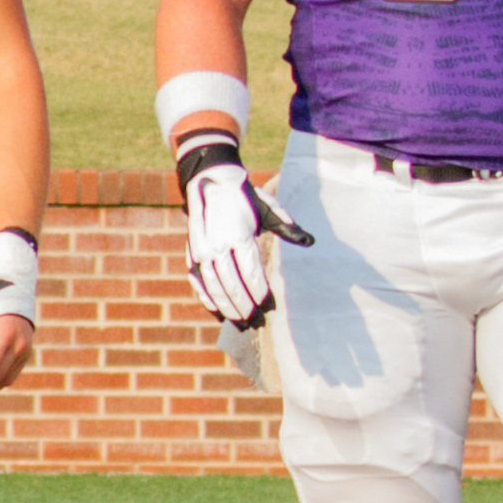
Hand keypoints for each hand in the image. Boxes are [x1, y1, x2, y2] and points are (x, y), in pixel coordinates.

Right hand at [177, 135, 308, 329]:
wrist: (210, 180)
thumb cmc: (245, 198)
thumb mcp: (268, 208)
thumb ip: (287, 227)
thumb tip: (310, 241)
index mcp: (238, 235)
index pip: (251, 273)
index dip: (261, 293)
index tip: (270, 308)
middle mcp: (217, 245)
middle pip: (232, 285)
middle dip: (245, 306)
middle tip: (257, 322)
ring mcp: (202, 250)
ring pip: (213, 286)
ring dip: (226, 307)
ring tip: (240, 322)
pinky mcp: (192, 252)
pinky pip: (197, 281)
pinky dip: (206, 297)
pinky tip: (217, 311)